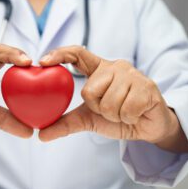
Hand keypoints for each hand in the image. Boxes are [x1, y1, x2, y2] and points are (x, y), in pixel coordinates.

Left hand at [39, 46, 187, 151]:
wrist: (146, 126)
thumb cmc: (116, 116)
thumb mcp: (87, 119)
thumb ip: (65, 123)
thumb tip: (40, 135)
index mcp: (98, 69)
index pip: (77, 53)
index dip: (59, 54)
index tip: (42, 61)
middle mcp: (114, 67)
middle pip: (88, 90)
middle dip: (97, 108)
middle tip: (109, 109)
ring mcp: (132, 75)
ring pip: (108, 102)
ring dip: (114, 115)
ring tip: (123, 111)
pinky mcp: (147, 86)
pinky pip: (126, 108)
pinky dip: (127, 118)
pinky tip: (135, 113)